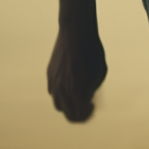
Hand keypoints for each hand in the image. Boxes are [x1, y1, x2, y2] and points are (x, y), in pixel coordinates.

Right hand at [46, 0, 106, 121]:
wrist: (76, 31)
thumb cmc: (93, 51)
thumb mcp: (100, 73)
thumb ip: (92, 90)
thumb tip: (86, 100)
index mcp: (77, 92)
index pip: (79, 116)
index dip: (88, 115)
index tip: (93, 106)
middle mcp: (62, 90)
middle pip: (67, 114)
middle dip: (78, 113)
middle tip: (87, 106)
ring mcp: (53, 82)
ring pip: (58, 104)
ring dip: (68, 104)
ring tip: (78, 95)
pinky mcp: (49, 73)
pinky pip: (53, 91)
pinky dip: (62, 93)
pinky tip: (71, 83)